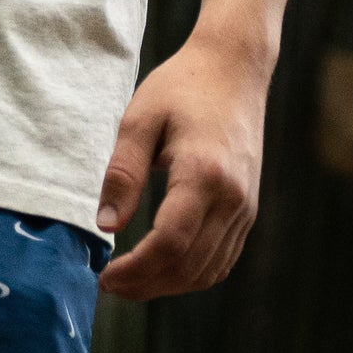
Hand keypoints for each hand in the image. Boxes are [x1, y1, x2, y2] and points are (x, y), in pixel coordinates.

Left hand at [93, 30, 267, 297]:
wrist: (234, 67)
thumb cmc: (182, 86)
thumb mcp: (140, 119)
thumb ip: (122, 173)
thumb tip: (105, 226)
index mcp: (204, 173)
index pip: (170, 244)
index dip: (135, 271)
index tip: (104, 276)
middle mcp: (232, 197)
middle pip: (188, 266)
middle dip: (146, 285)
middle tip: (110, 284)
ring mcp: (245, 206)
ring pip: (208, 271)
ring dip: (168, 285)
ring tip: (132, 281)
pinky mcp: (248, 208)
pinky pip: (223, 259)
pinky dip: (193, 274)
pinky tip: (164, 268)